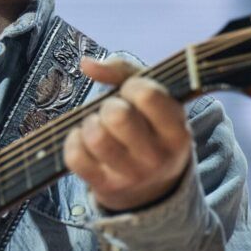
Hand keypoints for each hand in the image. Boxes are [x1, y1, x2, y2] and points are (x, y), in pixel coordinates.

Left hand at [62, 56, 192, 212]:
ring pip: (95, 137)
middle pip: (117, 116)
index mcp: (177, 132)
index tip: (132, 92)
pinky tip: (85, 141)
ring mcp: (131, 175)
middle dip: (109, 106)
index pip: (147, 95)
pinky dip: (73, 141)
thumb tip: (86, 63)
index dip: (132, 86)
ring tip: (98, 126)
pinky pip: (75, 156)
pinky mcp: (105, 186)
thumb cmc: (149, 128)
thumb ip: (124, 71)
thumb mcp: (154, 99)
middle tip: (114, 111)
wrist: (153, 187)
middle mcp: (157, 157)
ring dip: (90, 124)